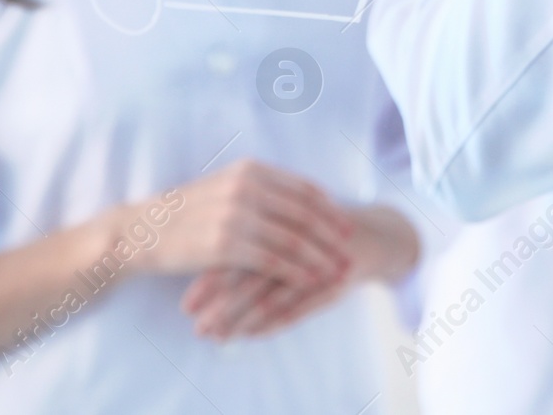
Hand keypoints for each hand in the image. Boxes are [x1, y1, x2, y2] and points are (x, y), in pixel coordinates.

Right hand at [132, 158, 353, 288]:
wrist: (145, 230)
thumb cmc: (188, 212)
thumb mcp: (226, 187)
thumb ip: (260, 188)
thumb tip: (300, 199)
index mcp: (251, 170)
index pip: (303, 188)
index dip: (329, 209)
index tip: (346, 225)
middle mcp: (246, 187)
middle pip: (304, 213)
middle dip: (331, 234)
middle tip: (350, 251)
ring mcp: (236, 215)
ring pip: (292, 238)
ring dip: (319, 256)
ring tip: (336, 270)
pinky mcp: (225, 244)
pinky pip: (272, 260)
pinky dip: (296, 272)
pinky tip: (309, 282)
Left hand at [182, 205, 419, 341]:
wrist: (366, 234)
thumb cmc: (313, 228)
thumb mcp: (283, 219)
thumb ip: (248, 231)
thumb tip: (198, 255)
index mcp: (275, 216)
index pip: (235, 249)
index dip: (208, 276)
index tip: (185, 303)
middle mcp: (293, 239)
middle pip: (248, 273)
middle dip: (219, 303)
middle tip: (196, 324)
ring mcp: (312, 261)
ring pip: (270, 294)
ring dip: (240, 318)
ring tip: (215, 336)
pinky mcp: (330, 281)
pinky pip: (297, 307)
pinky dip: (271, 322)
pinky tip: (250, 334)